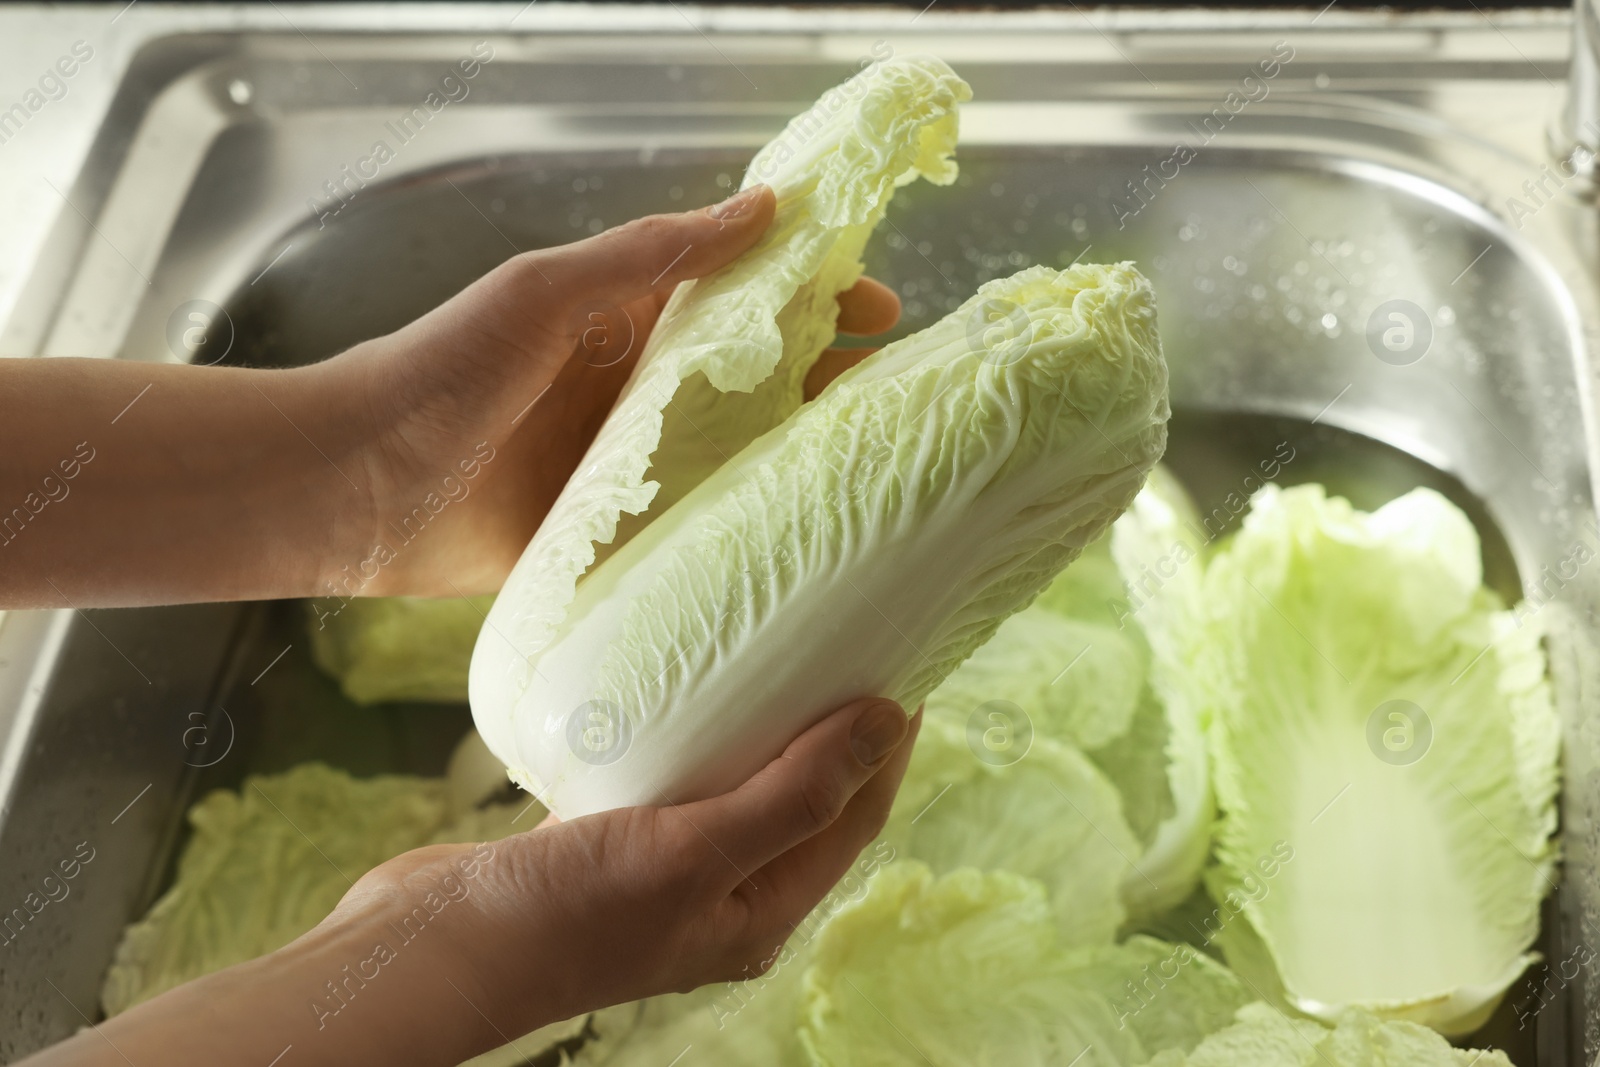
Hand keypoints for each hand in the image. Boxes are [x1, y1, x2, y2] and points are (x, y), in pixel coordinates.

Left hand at [0, 185, 898, 608]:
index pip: (749, 302)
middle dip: (833, 384)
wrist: (354, 487)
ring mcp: (635, 474)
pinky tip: (807, 547)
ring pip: (742, 461)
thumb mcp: (546, 291)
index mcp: (631, 325)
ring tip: (878, 475)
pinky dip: (749, 533)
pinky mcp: (616, 541)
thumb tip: (762, 205)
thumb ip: (650, 254)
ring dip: (804, 461)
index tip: (885, 310)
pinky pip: (696, 533)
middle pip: (762, 383)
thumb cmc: (441, 373)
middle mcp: (644, 397)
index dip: (820, 299)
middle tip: (902, 404)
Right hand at [338, 698, 920, 1042]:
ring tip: (780, 657)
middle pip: (805, 800)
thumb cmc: (569, 914)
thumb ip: (792, 794)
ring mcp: (666, 871)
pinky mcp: (613, 842)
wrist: (436, 950)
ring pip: (741, 787)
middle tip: (847, 648)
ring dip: (766, 730)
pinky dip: (695, 738)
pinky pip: (678, 781)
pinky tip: (686, 693)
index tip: (903, 667)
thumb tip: (887, 724)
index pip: (853, 816)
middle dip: (835, 732)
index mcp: (760, 912)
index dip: (885, 746)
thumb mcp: (694, 852)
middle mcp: (724, 895)